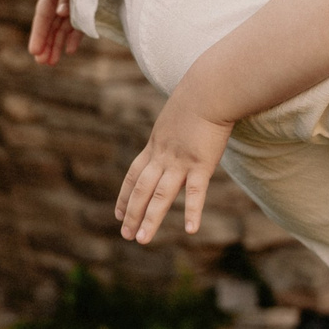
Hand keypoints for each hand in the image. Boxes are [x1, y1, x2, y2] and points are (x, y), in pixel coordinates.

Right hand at [29, 0, 82, 66]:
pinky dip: (75, 36)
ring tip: (51, 62)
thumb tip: (60, 13)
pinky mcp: (90, 6)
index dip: (39, 32)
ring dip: (58, 43)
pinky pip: (80, 23)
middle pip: (52, 21)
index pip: (44, 12)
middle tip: (41, 62)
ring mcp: (77, 0)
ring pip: (64, 25)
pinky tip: (70, 50)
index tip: (34, 51)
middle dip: (47, 42)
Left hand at [115, 90, 234, 244]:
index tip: (118, 214)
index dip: (125, 196)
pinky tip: (190, 230)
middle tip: (126, 235)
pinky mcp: (201, 163)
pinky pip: (195, 192)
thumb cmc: (198, 95)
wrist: (210, 89)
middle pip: (142, 189)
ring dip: (150, 219)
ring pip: (160, 195)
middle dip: (132, 213)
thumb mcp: (177, 112)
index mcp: (156, 144)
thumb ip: (176, 127)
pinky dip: (192, 211)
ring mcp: (180, 161)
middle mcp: (163, 155)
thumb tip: (180, 128)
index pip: (134, 175)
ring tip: (141, 240)